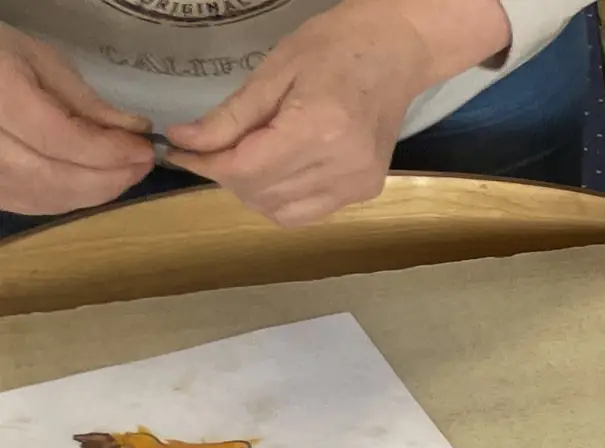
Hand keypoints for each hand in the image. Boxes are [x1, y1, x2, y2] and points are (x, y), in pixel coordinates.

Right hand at [0, 22, 152, 215]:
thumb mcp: (40, 61)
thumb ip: (86, 102)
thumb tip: (135, 132)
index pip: (61, 140)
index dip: (108, 151)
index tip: (144, 148)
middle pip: (58, 177)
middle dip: (110, 175)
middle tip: (143, 163)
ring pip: (51, 196)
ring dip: (97, 190)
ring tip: (126, 171)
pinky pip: (38, 203)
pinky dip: (75, 196)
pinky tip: (96, 182)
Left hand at [164, 0, 465, 225]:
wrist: (395, 52)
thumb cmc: (335, 47)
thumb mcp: (274, 71)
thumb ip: (230, 115)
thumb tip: (184, 142)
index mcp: (319, 129)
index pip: (246, 168)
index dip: (205, 164)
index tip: (178, 152)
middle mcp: (342, 167)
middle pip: (261, 194)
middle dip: (225, 177)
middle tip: (208, 150)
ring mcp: (357, 185)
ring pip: (281, 213)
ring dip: (251, 192)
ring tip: (242, 160)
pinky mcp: (364, 192)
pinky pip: (307, 213)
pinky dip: (280, 199)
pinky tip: (275, 171)